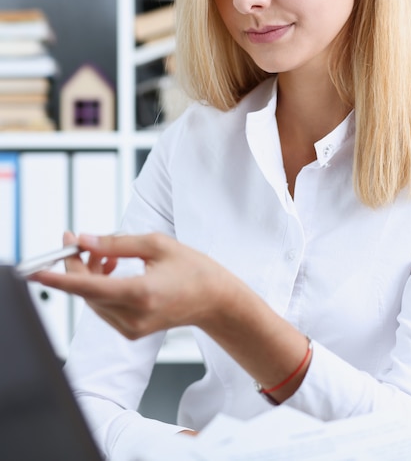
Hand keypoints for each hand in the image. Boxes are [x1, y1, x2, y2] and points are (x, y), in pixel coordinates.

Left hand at [33, 232, 230, 339]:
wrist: (214, 300)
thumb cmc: (193, 268)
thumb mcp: (157, 244)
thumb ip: (117, 242)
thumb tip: (83, 239)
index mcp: (141, 293)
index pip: (89, 288)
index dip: (59, 279)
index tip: (36, 270)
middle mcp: (133, 316)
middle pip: (86, 292)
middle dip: (76, 265)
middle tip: (76, 240)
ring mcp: (132, 328)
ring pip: (92, 299)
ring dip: (89, 274)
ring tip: (105, 252)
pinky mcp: (131, 331)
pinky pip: (103, 306)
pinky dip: (100, 286)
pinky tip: (112, 267)